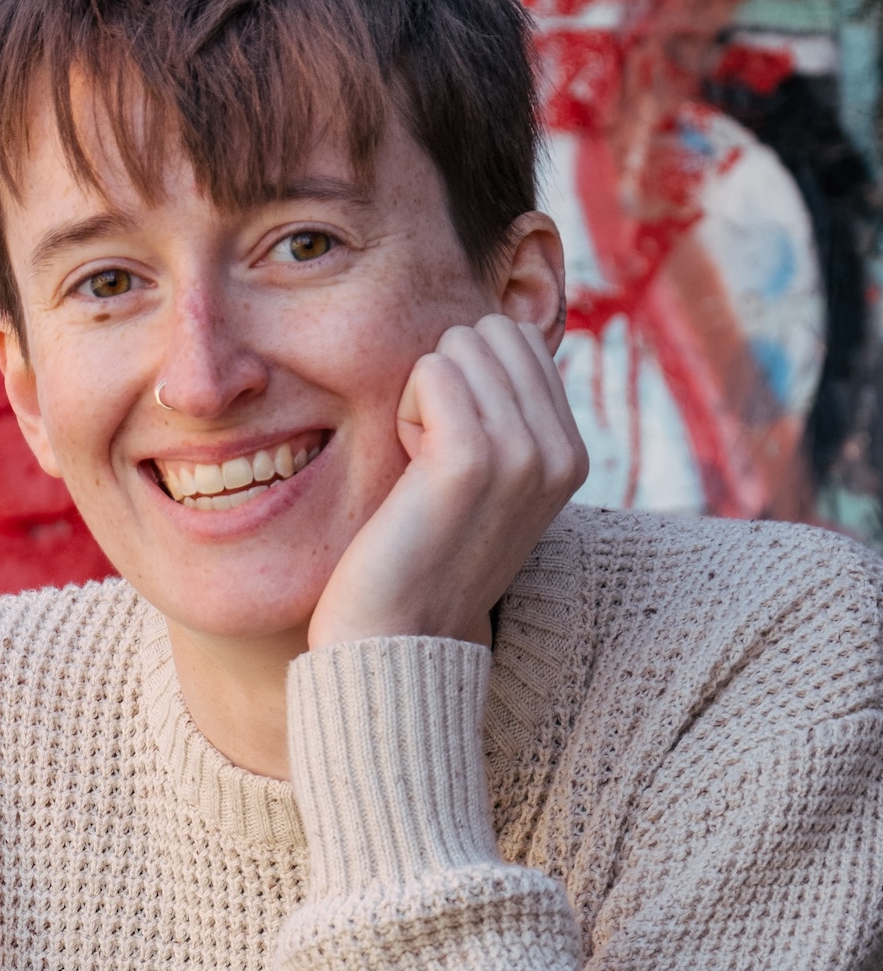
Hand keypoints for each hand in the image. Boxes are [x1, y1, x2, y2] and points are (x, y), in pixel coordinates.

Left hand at [307, 315, 588, 650]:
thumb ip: (511, 419)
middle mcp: (559, 452)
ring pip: (458, 346)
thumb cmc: (424, 556)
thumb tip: (501, 336)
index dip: (468, 381)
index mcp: (571, 455)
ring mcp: (522, 453)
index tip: (453, 454)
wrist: (400, 637)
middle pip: (491, 333)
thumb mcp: (493, 485)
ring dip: (421, 399)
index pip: (521, 340)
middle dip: (446, 380)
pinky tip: (408, 473)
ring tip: (422, 471)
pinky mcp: (471, 458)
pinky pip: (429, 371)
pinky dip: (404, 411)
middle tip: (432, 459)